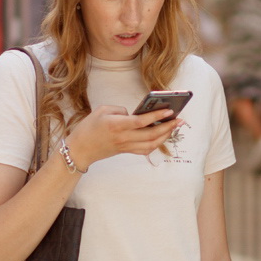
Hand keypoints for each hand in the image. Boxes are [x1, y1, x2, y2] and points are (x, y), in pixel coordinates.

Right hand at [65, 105, 180, 168]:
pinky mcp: (126, 151)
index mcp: (116, 125)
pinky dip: (156, 143)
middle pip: (151, 135)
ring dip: (165, 136)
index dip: (157, 117)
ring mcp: (126, 146)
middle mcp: (123, 137)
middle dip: (168, 127)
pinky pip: (145, 150)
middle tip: (179, 119)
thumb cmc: (89, 127)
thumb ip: (120, 109)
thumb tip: (135, 114)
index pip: (141, 121)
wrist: (80, 149)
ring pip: (151, 144)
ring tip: (174, 127)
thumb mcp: (102, 110)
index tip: (169, 111)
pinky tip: (162, 136)